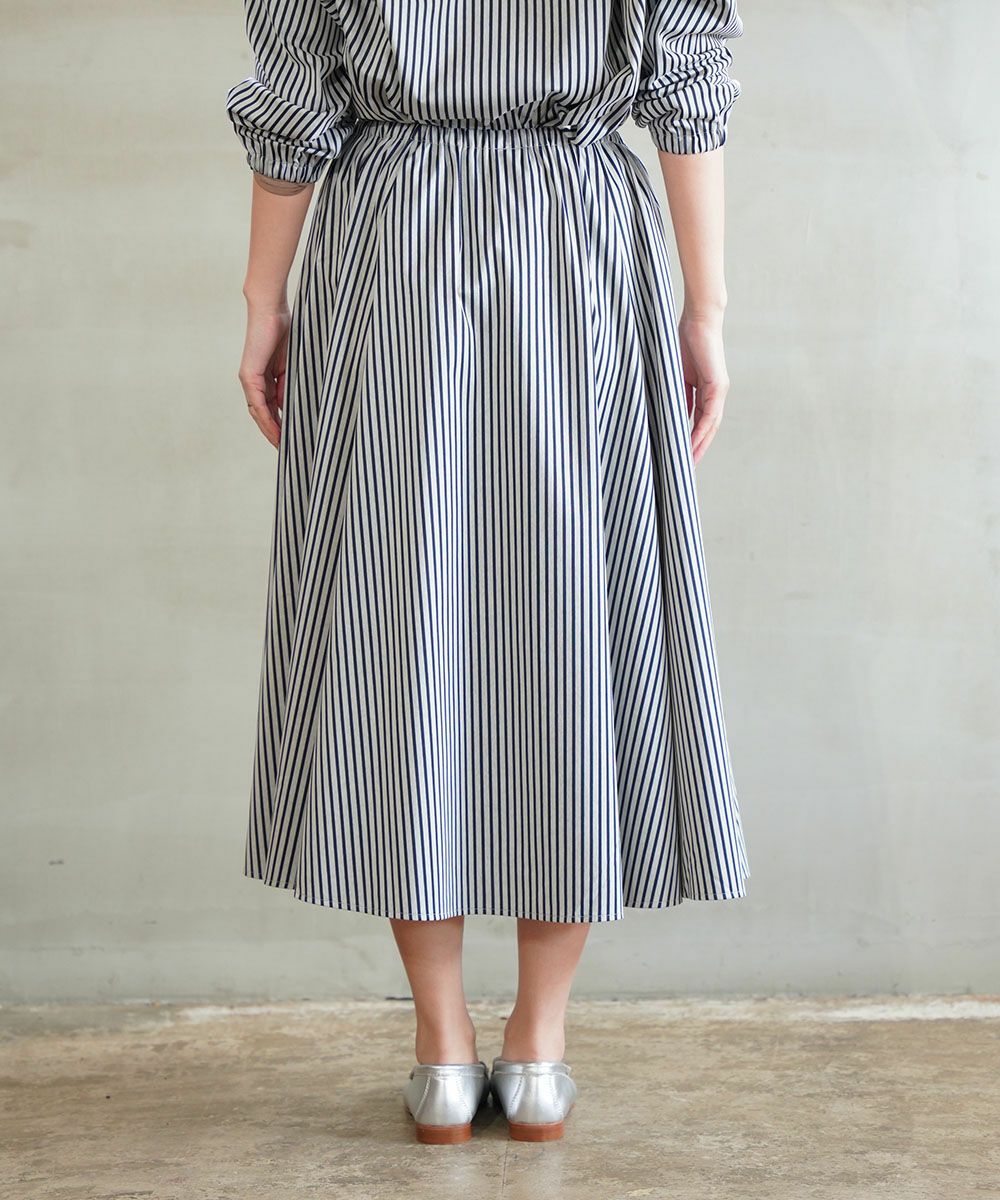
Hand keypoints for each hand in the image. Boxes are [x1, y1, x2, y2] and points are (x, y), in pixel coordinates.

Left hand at [238, 301, 290, 447]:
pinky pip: (257, 404)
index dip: (281, 425)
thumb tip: (296, 406)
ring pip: (259, 414)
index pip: (271, 408)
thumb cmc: (286, 330)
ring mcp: (249, 379)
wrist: (271, 309)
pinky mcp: (249, 375)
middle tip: (288, 450)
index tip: (292, 439)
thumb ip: (291, 384)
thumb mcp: (293, 365)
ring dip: (270, 431)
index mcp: (265, 378)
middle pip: (263, 415)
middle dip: (275, 433)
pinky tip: (276, 431)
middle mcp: (254, 382)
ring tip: (282, 447)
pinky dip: (266, 420)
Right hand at [678, 311, 729, 465]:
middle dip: (697, 449)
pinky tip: (692, 443)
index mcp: (705, 390)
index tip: (681, 455)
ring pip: (710, 426)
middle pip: (708, 429)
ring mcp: (719, 390)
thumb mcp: (676, 373)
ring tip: (689, 463)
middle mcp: (715, 393)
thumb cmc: (684, 340)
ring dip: (700, 445)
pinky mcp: (718, 385)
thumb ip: (677, 393)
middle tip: (687, 469)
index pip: (699, 421)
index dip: (691, 439)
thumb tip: (672, 412)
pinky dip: (701, 430)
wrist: (698, 319)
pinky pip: (709, 414)